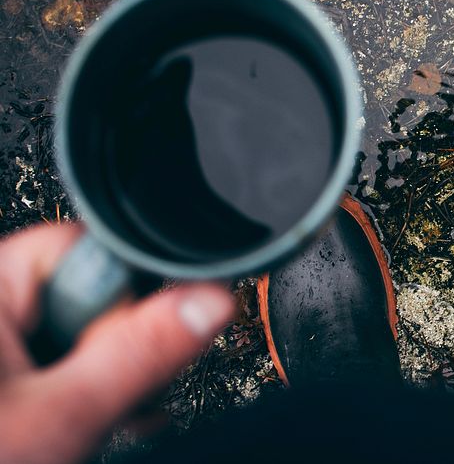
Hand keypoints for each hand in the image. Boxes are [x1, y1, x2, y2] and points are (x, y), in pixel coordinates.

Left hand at [0, 223, 234, 463]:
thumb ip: (140, 353)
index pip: (83, 249)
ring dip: (99, 380)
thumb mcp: (61, 418)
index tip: (131, 349)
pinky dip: (75, 395)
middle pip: (84, 295)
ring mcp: (0, 347)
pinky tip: (85, 428)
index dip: (123, 297)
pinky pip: (52, 363)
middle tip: (109, 402)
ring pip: (73, 336)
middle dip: (113, 350)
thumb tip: (210, 301)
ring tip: (97, 424)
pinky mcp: (7, 380)